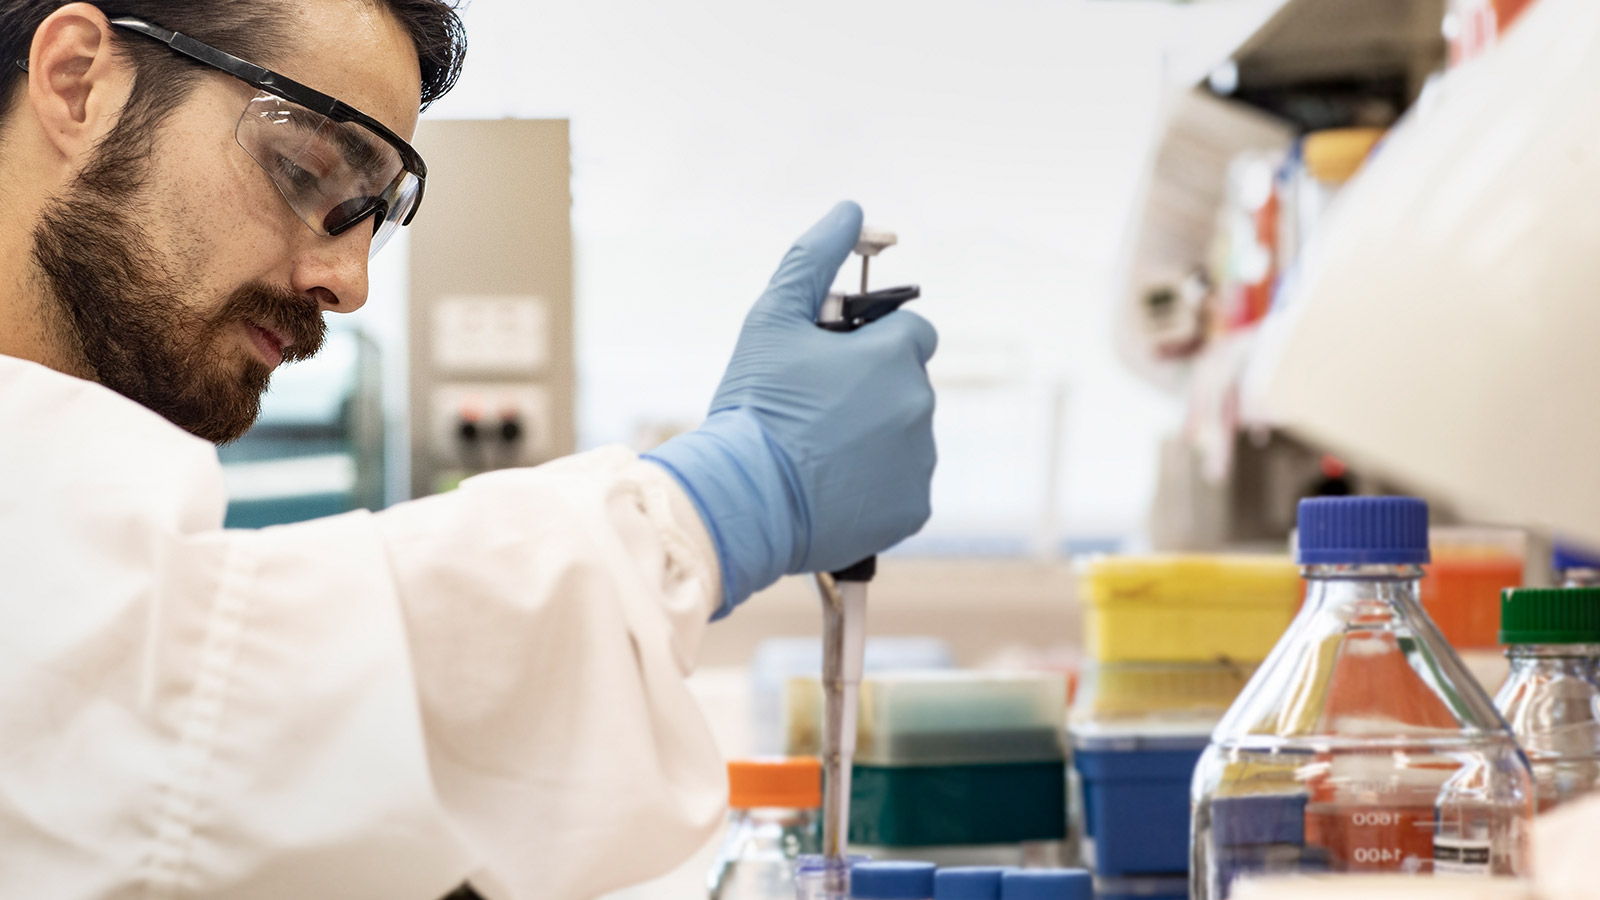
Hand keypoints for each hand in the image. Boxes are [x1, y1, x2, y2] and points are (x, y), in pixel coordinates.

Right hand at [644, 201, 937, 615]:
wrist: (742, 497)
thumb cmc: (754, 405)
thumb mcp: (772, 319)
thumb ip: (813, 258)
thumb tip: (850, 210)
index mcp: (895, 355)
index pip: (912, 333)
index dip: (874, 344)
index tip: (837, 365)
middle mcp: (919, 405)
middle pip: (907, 386)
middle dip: (872, 392)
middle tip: (816, 413)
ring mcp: (919, 461)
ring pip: (906, 437)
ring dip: (875, 439)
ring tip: (818, 454)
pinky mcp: (912, 508)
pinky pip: (902, 488)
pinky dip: (876, 488)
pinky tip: (833, 488)